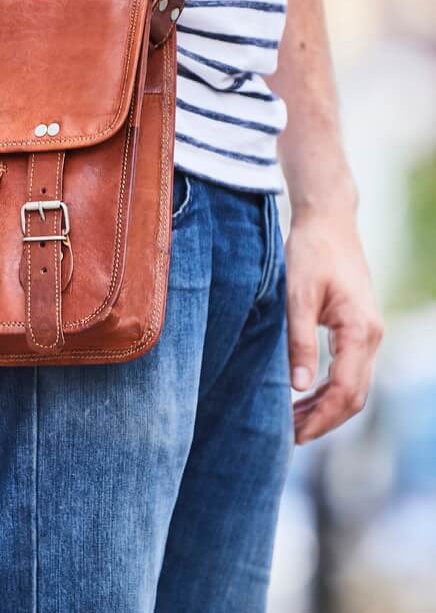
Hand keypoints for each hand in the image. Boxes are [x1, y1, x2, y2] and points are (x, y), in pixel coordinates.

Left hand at [285, 207, 383, 443]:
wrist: (328, 222)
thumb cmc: (310, 253)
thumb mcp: (296, 297)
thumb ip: (299, 342)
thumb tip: (297, 388)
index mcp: (361, 331)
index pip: (345, 390)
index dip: (320, 419)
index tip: (294, 437)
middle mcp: (372, 336)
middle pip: (354, 396)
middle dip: (324, 421)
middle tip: (288, 438)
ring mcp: (369, 333)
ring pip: (353, 386)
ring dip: (325, 408)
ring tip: (291, 423)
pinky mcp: (359, 328)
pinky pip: (348, 370)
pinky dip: (328, 389)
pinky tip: (303, 398)